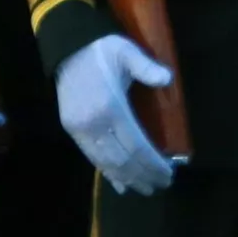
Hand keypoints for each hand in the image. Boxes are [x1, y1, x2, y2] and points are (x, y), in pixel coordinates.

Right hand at [56, 36, 175, 195]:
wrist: (68, 48)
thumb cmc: (102, 50)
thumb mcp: (127, 51)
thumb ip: (147, 67)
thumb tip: (168, 79)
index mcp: (111, 107)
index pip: (136, 145)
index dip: (152, 162)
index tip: (169, 173)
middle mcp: (94, 125)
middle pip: (122, 159)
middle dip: (143, 174)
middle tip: (163, 184)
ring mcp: (81, 130)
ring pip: (106, 163)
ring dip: (127, 178)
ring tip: (145, 188)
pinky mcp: (73, 131)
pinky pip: (93, 158)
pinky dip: (107, 173)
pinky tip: (120, 185)